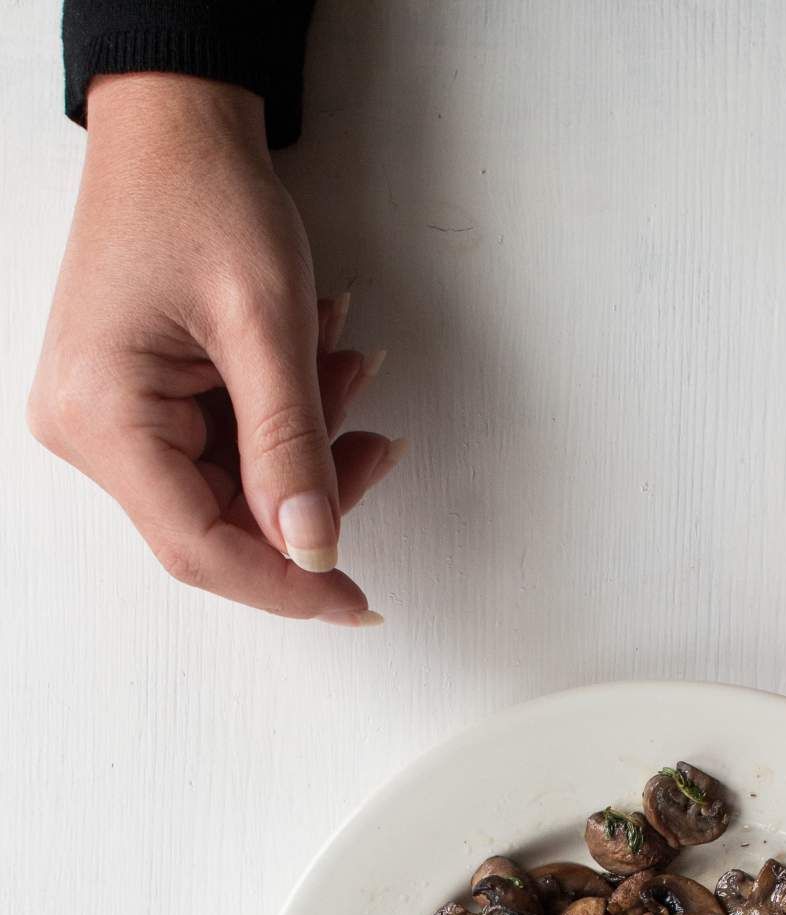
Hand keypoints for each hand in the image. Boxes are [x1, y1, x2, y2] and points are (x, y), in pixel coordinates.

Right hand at [28, 74, 400, 623]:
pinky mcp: (137, 408)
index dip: (285, 583)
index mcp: (101, 416)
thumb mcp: (266, 322)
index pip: (200, 546)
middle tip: (379, 448)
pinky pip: (226, 452)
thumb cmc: (202, 192)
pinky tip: (320, 368)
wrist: (177, 124)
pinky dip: (286, 424)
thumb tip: (315, 548)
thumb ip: (292, 446)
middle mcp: (88, 430)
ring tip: (346, 368)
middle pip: (218, 525)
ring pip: (233, 492)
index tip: (354, 600)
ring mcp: (109, 421)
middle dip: (310, 497)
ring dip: (308, 448)